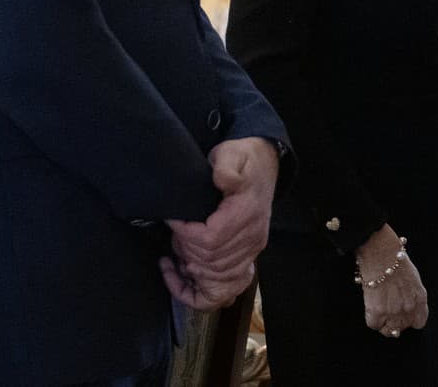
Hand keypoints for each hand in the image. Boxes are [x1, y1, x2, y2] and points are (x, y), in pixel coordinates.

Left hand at [161, 136, 279, 310]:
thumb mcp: (232, 153)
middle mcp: (252, 236)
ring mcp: (252, 249)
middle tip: (174, 234)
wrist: (263, 167)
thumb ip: (226, 166)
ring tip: (178, 250)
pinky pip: (227, 285)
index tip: (173, 220)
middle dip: (186, 250)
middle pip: (211, 260)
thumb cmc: (243, 160)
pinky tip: (187, 271)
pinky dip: (204, 285)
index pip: (211, 238)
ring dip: (192, 267)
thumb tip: (222, 179)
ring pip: (217, 276)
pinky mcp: (248, 255)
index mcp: (247, 212)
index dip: (186, 234)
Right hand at [358, 225, 428, 337]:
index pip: (419, 323)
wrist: (380, 252)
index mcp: (420, 299)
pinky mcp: (377, 312)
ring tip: (379, 311)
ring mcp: (393, 311)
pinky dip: (372, 318)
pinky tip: (371, 307)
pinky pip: (374, 324)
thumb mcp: (413, 278)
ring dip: (384, 323)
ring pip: (388, 330)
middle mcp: (409, 308)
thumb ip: (412, 295)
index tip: (403, 316)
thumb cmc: (395, 260)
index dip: (409, 320)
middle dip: (396, 321)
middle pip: (403, 327)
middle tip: (388, 311)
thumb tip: (406, 307)